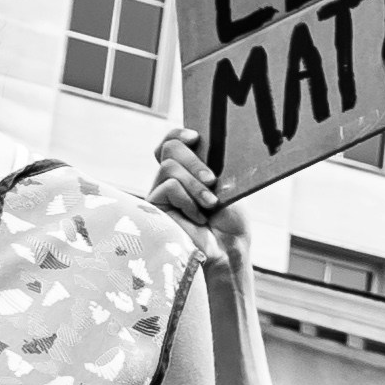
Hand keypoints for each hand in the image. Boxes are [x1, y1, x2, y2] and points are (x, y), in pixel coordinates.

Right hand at [148, 131, 245, 251]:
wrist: (228, 251)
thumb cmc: (230, 222)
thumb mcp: (227, 186)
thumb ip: (212, 165)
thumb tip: (205, 140)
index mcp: (188, 171)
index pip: (170, 143)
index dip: (178, 134)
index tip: (196, 137)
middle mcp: (170, 179)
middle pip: (169, 149)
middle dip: (194, 160)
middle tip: (212, 180)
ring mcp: (160, 194)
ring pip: (170, 168)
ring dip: (195, 185)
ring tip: (210, 204)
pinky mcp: (154, 209)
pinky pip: (168, 187)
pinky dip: (188, 199)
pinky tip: (197, 217)